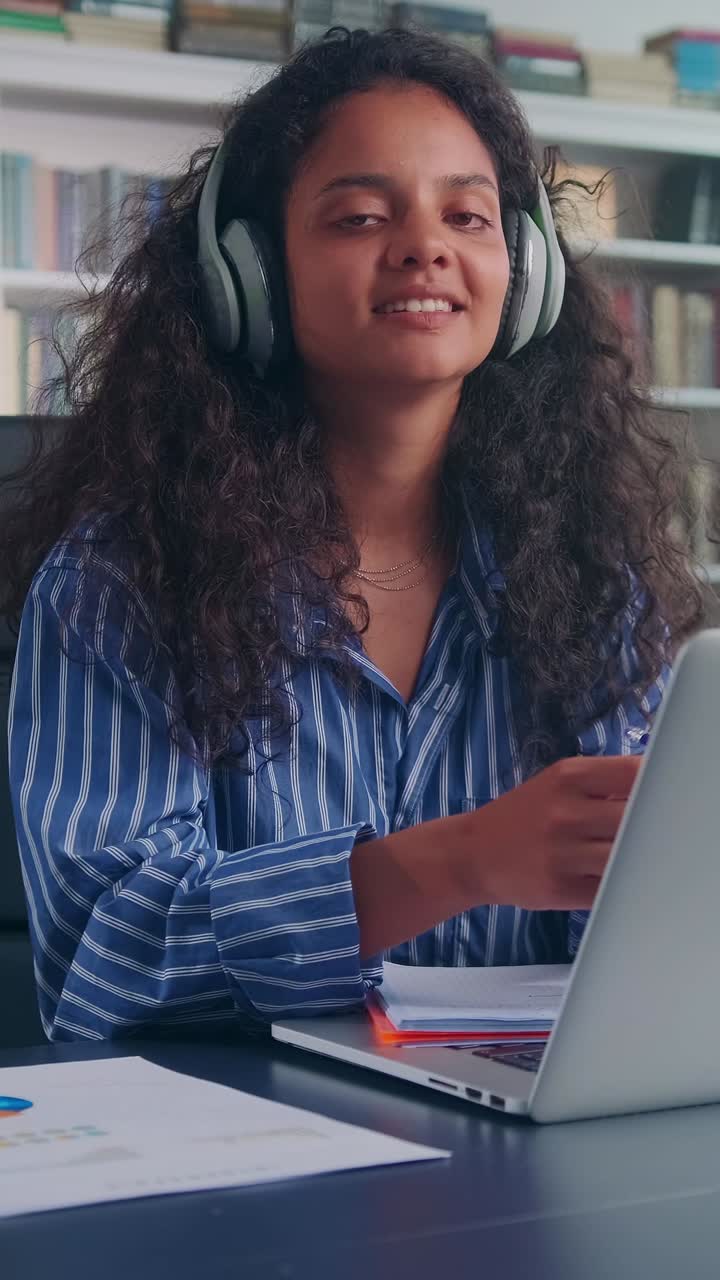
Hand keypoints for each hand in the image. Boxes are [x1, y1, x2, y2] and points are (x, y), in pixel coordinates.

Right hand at [468, 755, 643, 910]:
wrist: (472, 854)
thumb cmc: (523, 815)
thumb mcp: (555, 783)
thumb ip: (603, 784)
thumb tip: (658, 790)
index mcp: (567, 777)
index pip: (632, 773)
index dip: (658, 785)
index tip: (667, 795)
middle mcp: (564, 812)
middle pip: (635, 817)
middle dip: (652, 825)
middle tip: (659, 831)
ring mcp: (561, 852)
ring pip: (626, 856)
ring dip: (638, 857)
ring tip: (636, 856)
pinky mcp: (559, 889)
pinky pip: (609, 889)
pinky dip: (621, 884)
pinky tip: (618, 878)